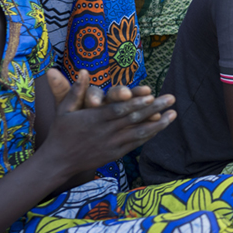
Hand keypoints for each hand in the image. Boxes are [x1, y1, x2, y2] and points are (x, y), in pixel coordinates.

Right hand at [40, 70, 175, 175]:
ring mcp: (112, 144)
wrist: (59, 161)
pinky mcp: (116, 153)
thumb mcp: (63, 110)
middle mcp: (105, 132)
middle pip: (133, 119)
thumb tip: (82, 71)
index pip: (118, 109)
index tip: (150, 94)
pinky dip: (150, 135)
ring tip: (173, 113)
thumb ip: (75, 91)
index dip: (135, 103)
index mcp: (93, 119)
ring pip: (139, 133)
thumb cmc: (61, 132)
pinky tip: (161, 126)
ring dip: (158, 123)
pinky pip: (136, 143)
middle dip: (154, 108)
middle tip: (171, 98)